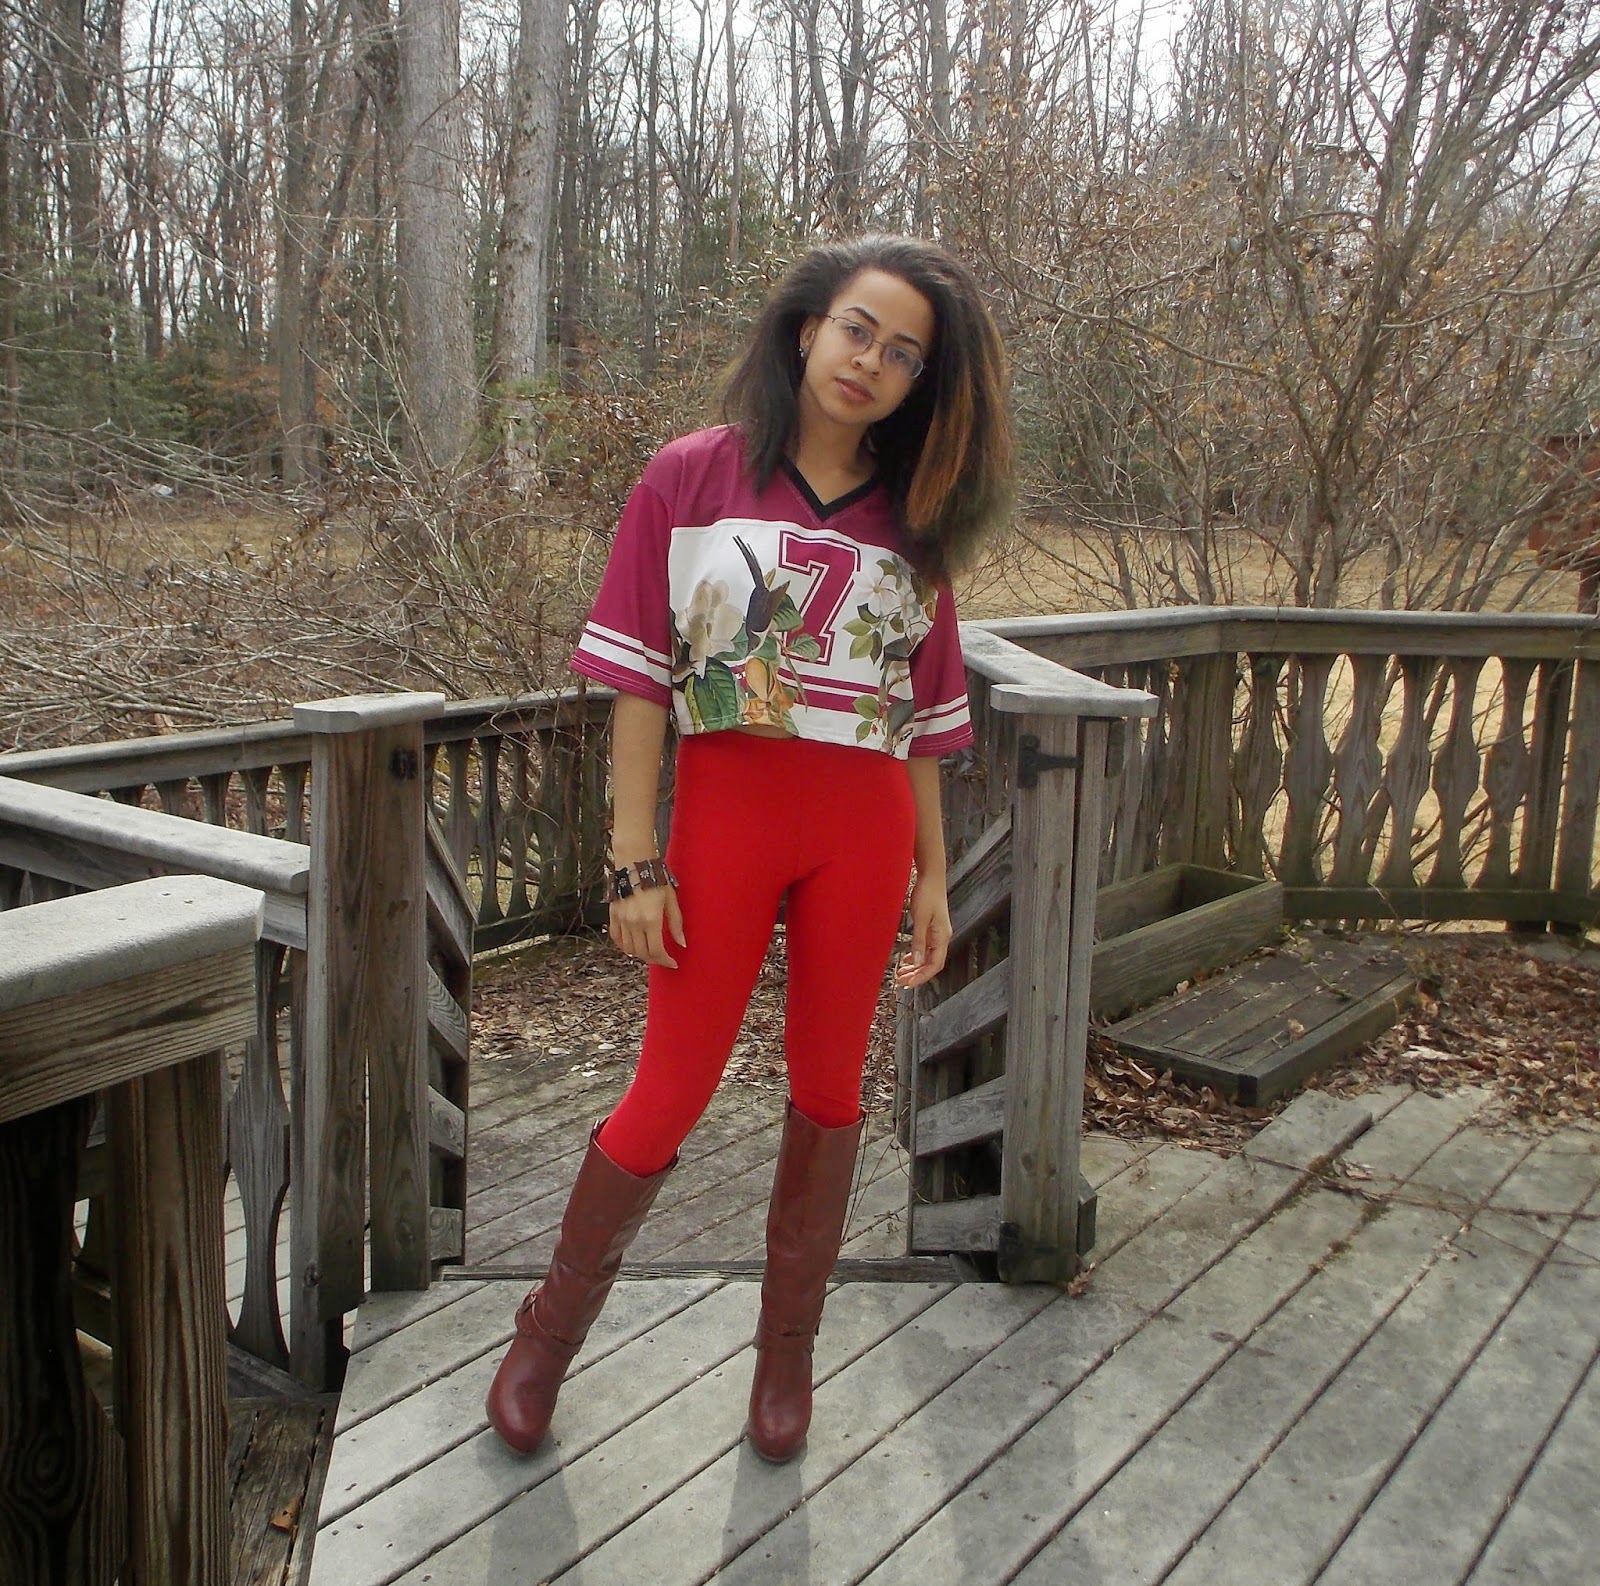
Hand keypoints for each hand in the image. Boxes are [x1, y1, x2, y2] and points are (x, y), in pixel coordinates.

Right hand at [609, 878, 685, 968]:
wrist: (634, 863)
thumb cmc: (656, 878)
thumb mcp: (671, 899)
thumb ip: (676, 923)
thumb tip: (681, 943)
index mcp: (651, 919)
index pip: (656, 951)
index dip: (665, 961)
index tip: (673, 963)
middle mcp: (634, 923)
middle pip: (642, 953)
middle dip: (655, 960)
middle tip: (663, 959)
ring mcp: (621, 919)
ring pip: (629, 948)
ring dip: (640, 954)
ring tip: (651, 953)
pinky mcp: (613, 914)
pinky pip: (616, 937)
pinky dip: (624, 946)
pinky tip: (633, 946)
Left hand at [895, 873, 950, 987]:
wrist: (931, 877)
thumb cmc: (926, 895)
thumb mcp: (920, 919)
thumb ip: (918, 941)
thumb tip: (916, 962)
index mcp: (942, 937)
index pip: (935, 965)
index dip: (922, 976)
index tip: (908, 983)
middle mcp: (942, 938)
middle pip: (931, 964)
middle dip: (917, 974)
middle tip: (900, 982)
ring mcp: (937, 933)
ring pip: (928, 957)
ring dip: (916, 967)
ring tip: (901, 974)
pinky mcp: (932, 928)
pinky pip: (925, 948)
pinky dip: (916, 956)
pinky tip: (906, 959)